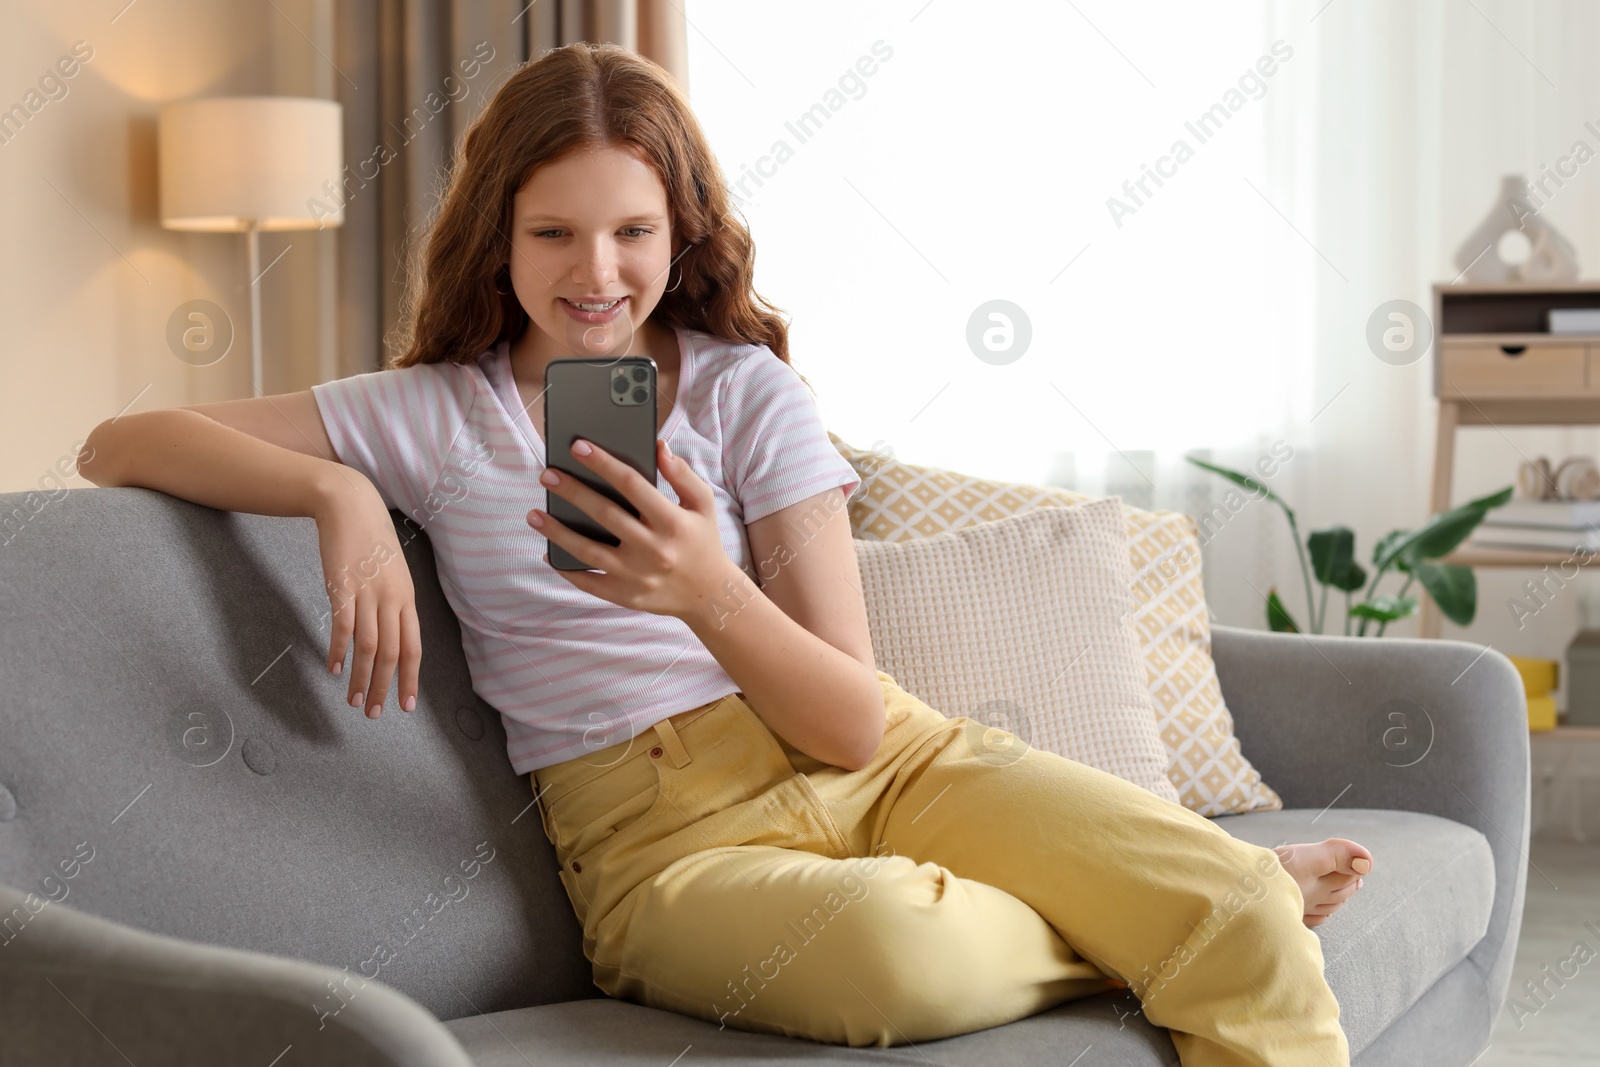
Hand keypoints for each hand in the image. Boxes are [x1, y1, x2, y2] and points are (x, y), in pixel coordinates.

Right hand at [315, 479, 420, 718]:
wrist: (350, 506)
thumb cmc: (371, 543)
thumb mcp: (393, 575)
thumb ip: (394, 605)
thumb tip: (393, 637)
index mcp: (407, 599)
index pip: (414, 648)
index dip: (410, 679)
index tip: (406, 706)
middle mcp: (392, 599)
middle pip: (392, 654)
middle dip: (385, 688)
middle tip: (376, 713)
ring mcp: (367, 593)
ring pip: (369, 647)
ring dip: (362, 679)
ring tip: (354, 701)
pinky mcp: (342, 587)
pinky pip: (343, 627)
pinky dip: (340, 652)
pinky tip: (335, 669)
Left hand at [530, 438, 734, 619]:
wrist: (709, 594)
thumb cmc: (702, 541)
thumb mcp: (703, 504)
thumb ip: (682, 473)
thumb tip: (658, 446)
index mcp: (672, 521)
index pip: (632, 485)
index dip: (604, 463)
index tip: (578, 446)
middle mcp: (653, 549)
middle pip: (605, 515)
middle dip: (572, 492)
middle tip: (547, 475)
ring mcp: (637, 575)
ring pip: (588, 551)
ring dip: (557, 531)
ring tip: (534, 514)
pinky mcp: (625, 596)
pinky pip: (588, 583)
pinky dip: (566, 569)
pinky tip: (548, 552)